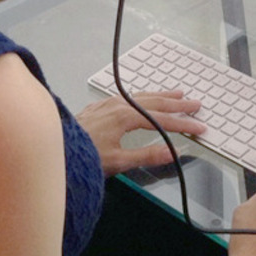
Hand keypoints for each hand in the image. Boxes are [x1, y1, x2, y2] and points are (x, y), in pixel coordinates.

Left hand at [75, 90, 205, 176]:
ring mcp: (108, 103)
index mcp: (125, 117)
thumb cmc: (84, 156)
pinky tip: (145, 97)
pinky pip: (129, 96)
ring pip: (142, 95)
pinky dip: (144, 96)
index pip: (161, 120)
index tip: (200, 127)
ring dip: (162, 95)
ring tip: (178, 93)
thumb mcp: (118, 162)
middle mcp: (118, 105)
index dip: (183, 124)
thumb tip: (172, 153)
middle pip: (155, 102)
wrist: (55, 150)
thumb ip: (146, 156)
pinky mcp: (100, 106)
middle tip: (196, 104)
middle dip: (178, 104)